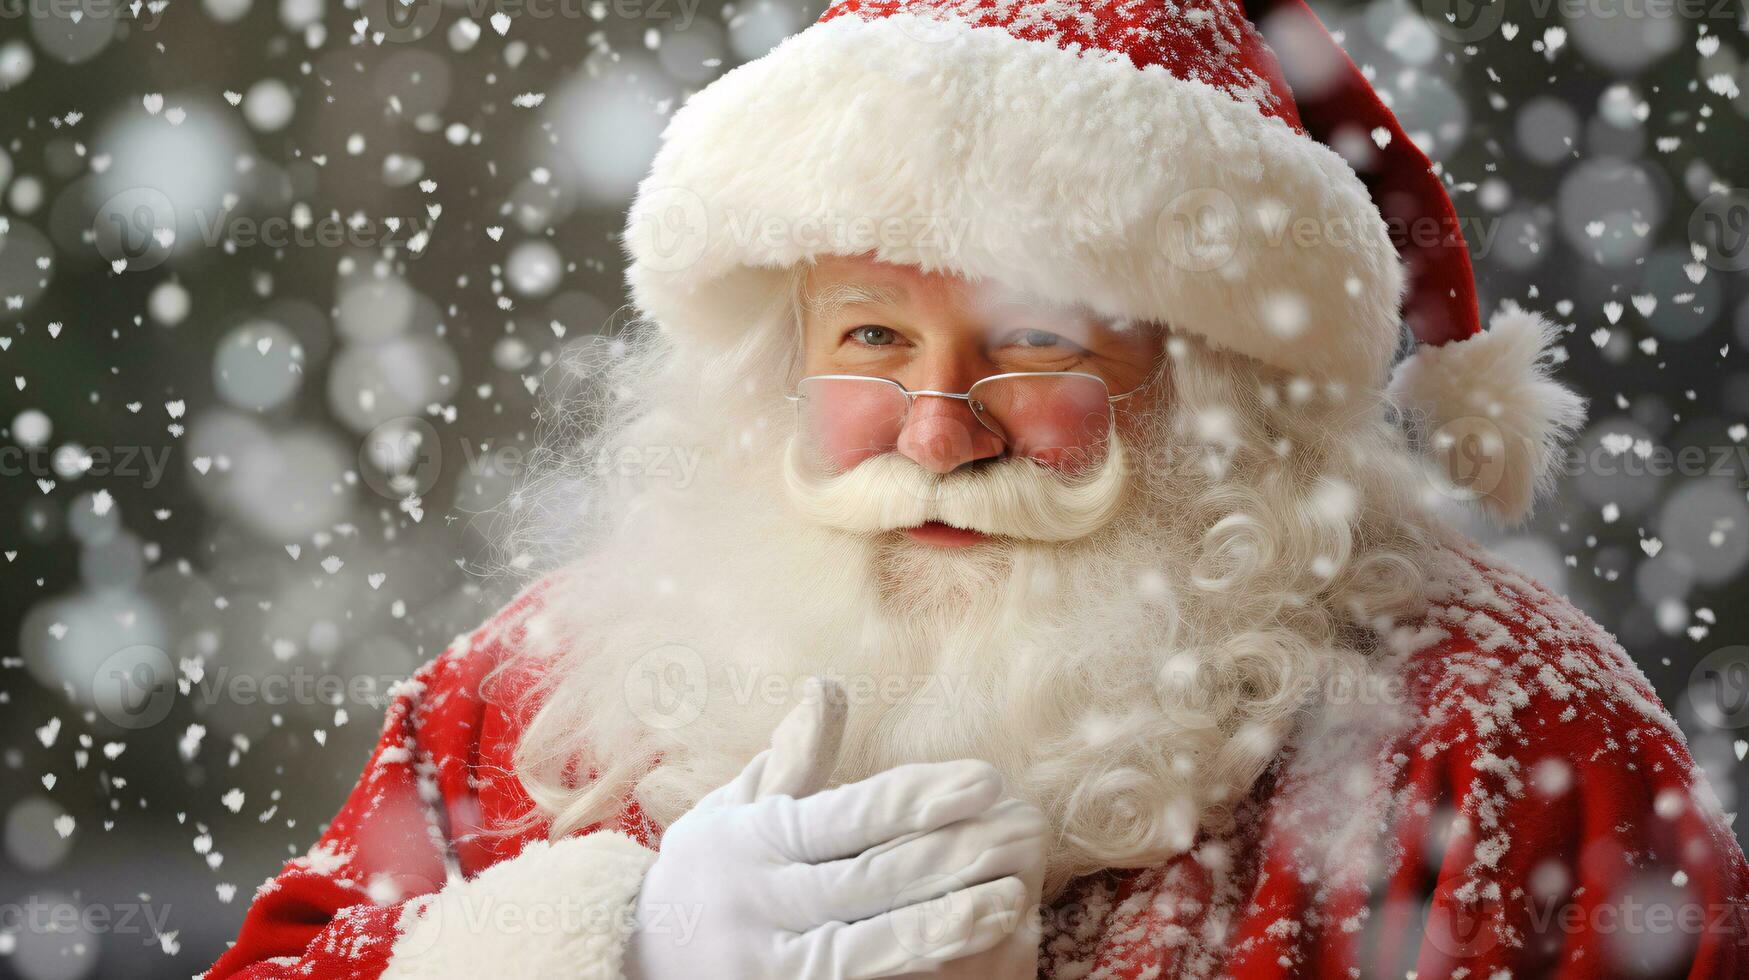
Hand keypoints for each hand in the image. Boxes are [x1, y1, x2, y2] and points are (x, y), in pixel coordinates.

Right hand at [623, 679, 1046, 978]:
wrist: (633, 960)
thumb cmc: (703, 873)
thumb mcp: (734, 811)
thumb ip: (792, 758)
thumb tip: (828, 686)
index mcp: (753, 839)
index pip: (845, 815)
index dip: (915, 798)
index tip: (983, 778)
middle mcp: (759, 901)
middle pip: (865, 880)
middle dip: (944, 857)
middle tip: (1020, 831)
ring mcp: (769, 962)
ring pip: (866, 945)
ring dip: (940, 923)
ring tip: (1009, 898)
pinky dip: (911, 970)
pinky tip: (968, 958)